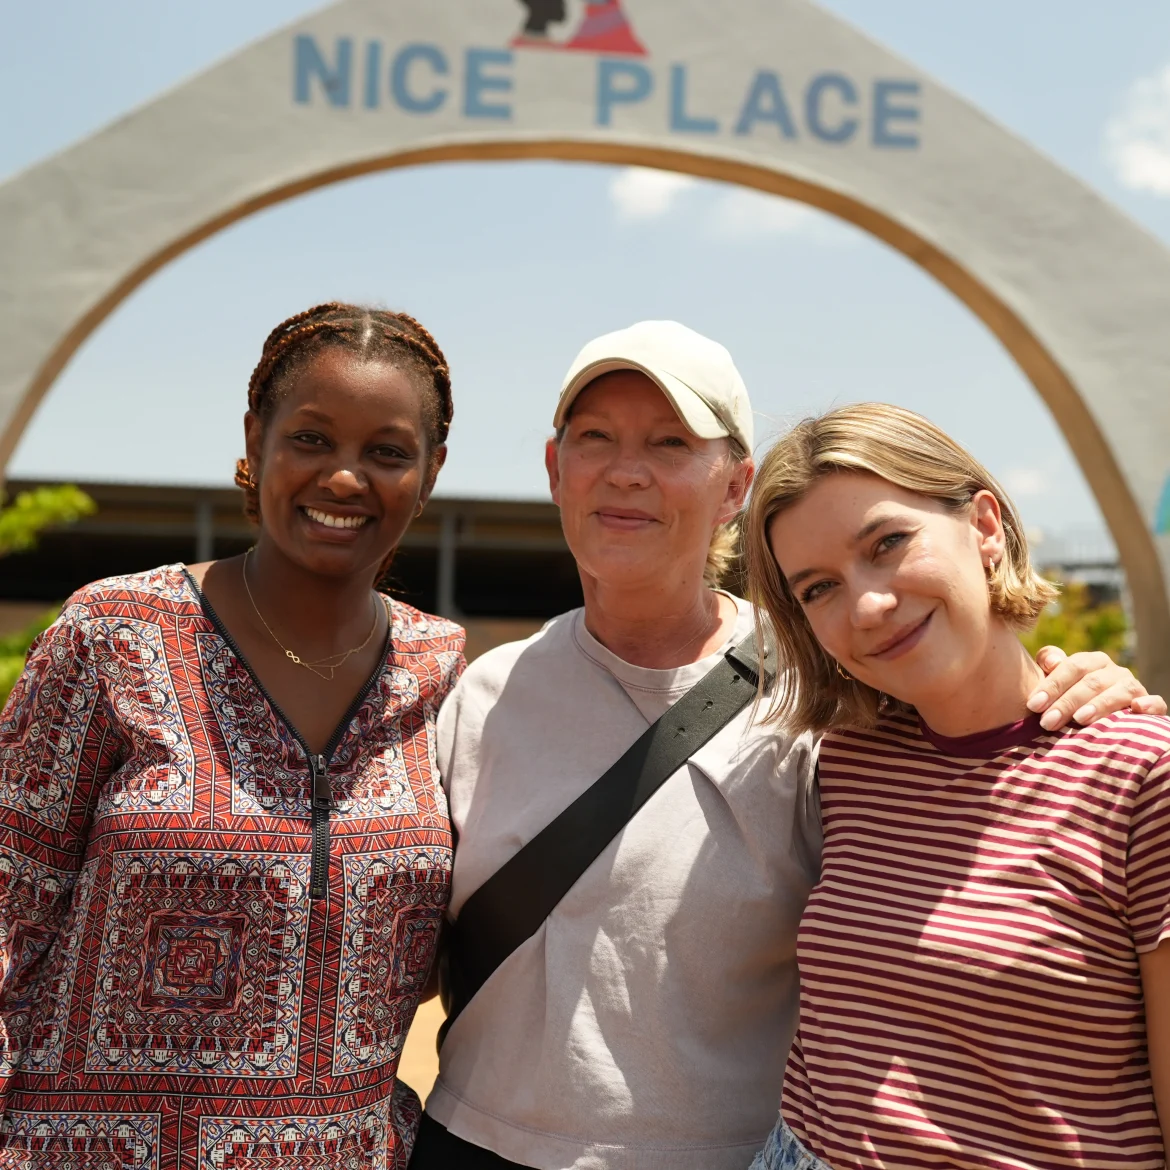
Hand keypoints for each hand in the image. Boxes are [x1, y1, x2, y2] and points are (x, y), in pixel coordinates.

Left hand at [1027, 646, 1166, 730]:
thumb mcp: (1057, 678)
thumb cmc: (1069, 695)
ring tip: (1080, 719)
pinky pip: (1156, 702)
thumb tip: (1051, 662)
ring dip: (1100, 704)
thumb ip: (1049, 662)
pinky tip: (1136, 709)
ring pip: (1121, 691)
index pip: (1072, 667)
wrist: (1096, 713)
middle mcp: (1114, 671)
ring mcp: (1133, 687)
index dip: (1052, 685)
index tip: (1033, 705)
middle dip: (1067, 702)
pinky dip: (1149, 704)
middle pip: (1092, 682)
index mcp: (1092, 662)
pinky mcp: (1149, 704)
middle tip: (1047, 722)